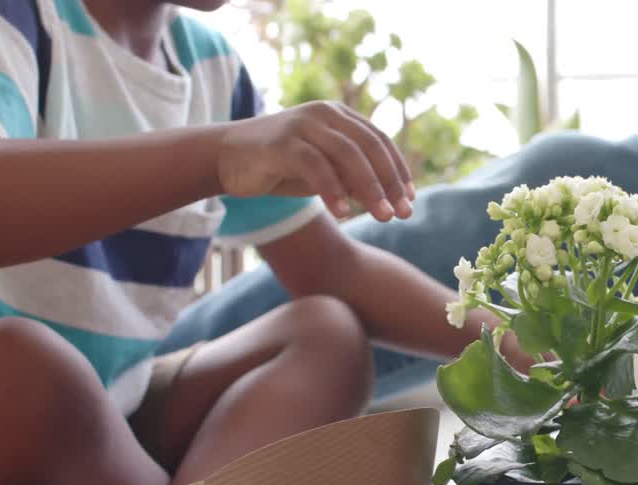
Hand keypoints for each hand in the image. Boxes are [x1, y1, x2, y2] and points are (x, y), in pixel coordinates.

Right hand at [217, 101, 414, 221]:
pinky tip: (345, 214)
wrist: (226, 157)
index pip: (380, 141)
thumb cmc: (281, 166)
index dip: (399, 170)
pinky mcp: (281, 142)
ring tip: (384, 217)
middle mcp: (324, 114)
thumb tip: (390, 197)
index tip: (411, 200)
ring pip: (348, 154)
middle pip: (370, 146)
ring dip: (370, 189)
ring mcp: (302, 124)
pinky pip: (315, 165)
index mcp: (338, 116)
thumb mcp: (324, 172)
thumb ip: (352, 177)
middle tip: (404, 214)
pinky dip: (333, 190)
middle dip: (391, 182)